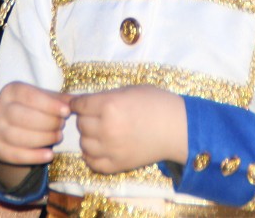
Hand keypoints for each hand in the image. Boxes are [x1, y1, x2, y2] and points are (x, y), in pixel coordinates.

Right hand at [0, 82, 71, 174]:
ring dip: (43, 139)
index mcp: (11, 91)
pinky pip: (16, 155)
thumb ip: (60, 99)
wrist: (9, 126)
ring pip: (18, 137)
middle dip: (47, 123)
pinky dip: (34, 157)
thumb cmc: (32, 108)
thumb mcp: (43, 98)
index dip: (49, 105)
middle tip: (61, 126)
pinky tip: (49, 155)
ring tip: (58, 137)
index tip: (67, 112)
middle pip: (22, 117)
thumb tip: (79, 102)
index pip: (30, 96)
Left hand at [70, 86, 187, 173]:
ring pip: (83, 143)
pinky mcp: (116, 165)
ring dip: (88, 136)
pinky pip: (92, 162)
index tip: (78, 104)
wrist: (178, 128)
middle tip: (96, 116)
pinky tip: (99, 148)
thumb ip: (106, 96)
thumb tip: (84, 102)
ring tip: (100, 132)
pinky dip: (91, 155)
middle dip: (86, 118)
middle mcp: (106, 128)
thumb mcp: (129, 90)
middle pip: (81, 124)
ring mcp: (110, 149)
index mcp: (109, 105)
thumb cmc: (157, 103)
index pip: (79, 105)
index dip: (77, 103)